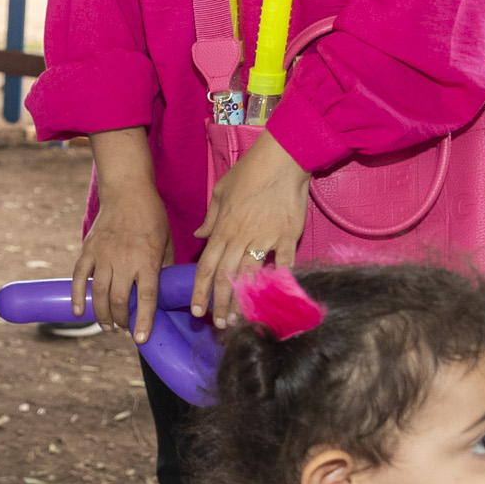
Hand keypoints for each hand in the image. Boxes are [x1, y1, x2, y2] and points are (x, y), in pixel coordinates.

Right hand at [71, 144, 170, 339]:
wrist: (127, 191)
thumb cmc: (152, 216)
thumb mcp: (166, 242)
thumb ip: (163, 268)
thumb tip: (163, 291)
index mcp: (147, 261)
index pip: (146, 298)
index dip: (143, 321)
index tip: (140, 339)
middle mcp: (125, 261)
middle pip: (119, 300)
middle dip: (121, 320)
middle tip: (124, 328)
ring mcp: (104, 256)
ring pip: (100, 293)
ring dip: (102, 313)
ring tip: (107, 325)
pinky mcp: (89, 250)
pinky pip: (79, 277)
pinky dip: (77, 295)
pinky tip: (79, 311)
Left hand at [190, 131, 309, 320]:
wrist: (282, 159)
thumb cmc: (249, 173)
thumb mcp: (220, 192)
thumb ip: (210, 218)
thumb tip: (199, 236)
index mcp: (223, 229)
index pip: (206, 266)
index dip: (200, 290)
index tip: (197, 310)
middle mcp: (240, 237)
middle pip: (225, 276)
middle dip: (219, 303)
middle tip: (219, 324)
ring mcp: (264, 238)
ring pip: (249, 275)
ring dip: (243, 299)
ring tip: (240, 319)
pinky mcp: (287, 236)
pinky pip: (283, 263)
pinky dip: (280, 280)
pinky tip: (276, 297)